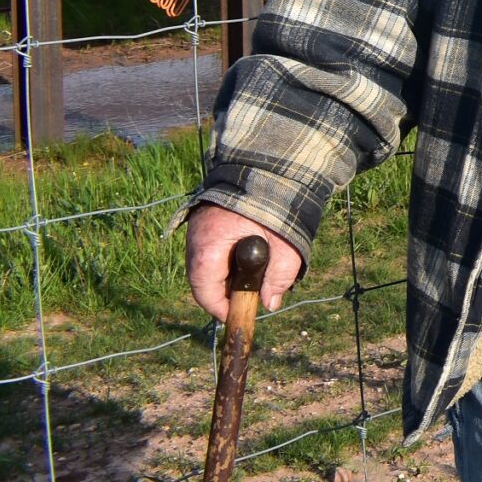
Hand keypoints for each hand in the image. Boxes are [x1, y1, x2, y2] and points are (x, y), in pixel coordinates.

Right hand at [186, 204, 303, 321]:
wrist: (271, 165)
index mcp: (209, 245)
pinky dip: (224, 259)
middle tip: (246, 299)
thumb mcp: (285, 244)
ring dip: (225, 275)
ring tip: (251, 277)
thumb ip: (279, 276)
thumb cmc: (277, 204)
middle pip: (202, 278)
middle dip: (223, 292)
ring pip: (205, 264)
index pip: (203, 289)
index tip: (237, 316)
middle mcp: (195, 238)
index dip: (219, 308)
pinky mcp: (205, 221)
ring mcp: (197, 228)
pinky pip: (209, 250)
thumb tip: (270, 303)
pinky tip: (245, 258)